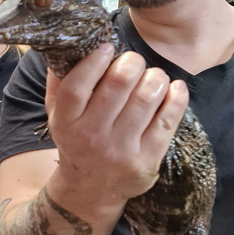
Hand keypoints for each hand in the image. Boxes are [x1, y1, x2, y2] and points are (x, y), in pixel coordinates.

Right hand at [46, 44, 188, 209]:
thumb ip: (58, 82)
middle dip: (131, 62)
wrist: (91, 188)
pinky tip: (174, 87)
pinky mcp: (147, 160)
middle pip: (117, 85)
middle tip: (134, 61)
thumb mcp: (57, 115)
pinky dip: (176, 97)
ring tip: (153, 75)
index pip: (77, 86)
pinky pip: (167, 120)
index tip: (107, 48)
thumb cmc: (77, 140)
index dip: (94, 62)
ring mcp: (120, 150)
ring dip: (155, 77)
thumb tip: (67, 46)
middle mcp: (91, 137)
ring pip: (145, 98)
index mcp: (66, 123)